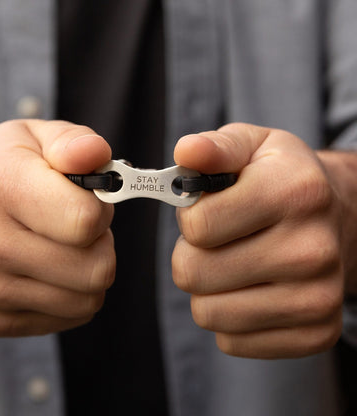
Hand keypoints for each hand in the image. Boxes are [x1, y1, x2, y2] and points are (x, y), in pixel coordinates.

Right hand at [0, 120, 114, 336]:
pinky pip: (70, 317)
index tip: (89, 199)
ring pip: (88, 301)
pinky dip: (72, 294)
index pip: (84, 220)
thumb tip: (96, 154)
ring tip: (64, 246)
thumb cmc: (5, 171)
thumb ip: (73, 143)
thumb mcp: (37, 137)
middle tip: (80, 227)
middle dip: (101, 245)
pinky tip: (50, 269)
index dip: (101, 209)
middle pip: (95, 270)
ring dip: (89, 271)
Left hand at [172, 123, 343, 358]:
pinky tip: (249, 289)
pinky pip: (231, 340)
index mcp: (293, 193)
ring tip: (231, 263)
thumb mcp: (251, 147)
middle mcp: (312, 249)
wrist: (337, 217)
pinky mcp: (315, 332)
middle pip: (194, 273)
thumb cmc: (282, 181)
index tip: (204, 209)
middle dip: (190, 255)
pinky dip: (228, 316)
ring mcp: (317, 298)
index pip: (198, 226)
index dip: (189, 217)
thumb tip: (185, 150)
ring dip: (207, 288)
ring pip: (208, 313)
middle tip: (214, 241)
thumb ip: (214, 147)